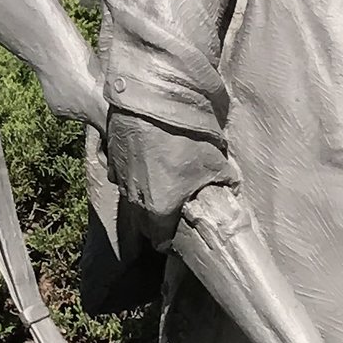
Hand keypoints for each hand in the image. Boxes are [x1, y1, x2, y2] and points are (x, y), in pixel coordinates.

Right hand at [103, 108, 228, 244]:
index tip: (182, 232)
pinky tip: (147, 164)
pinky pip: (122, 178)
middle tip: (174, 211)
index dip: (173, 241)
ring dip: (145, 200)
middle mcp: (135, 200)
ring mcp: (120, 179)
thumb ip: (224, 183)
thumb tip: (230, 189)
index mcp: (159, 209)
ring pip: (132, 201)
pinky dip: (133, 178)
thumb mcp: (215, 162)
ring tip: (162, 185)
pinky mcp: (112, 158)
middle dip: (158, 223)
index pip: (162, 241)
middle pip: (144, 225)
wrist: (151, 100)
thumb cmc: (185, 136)